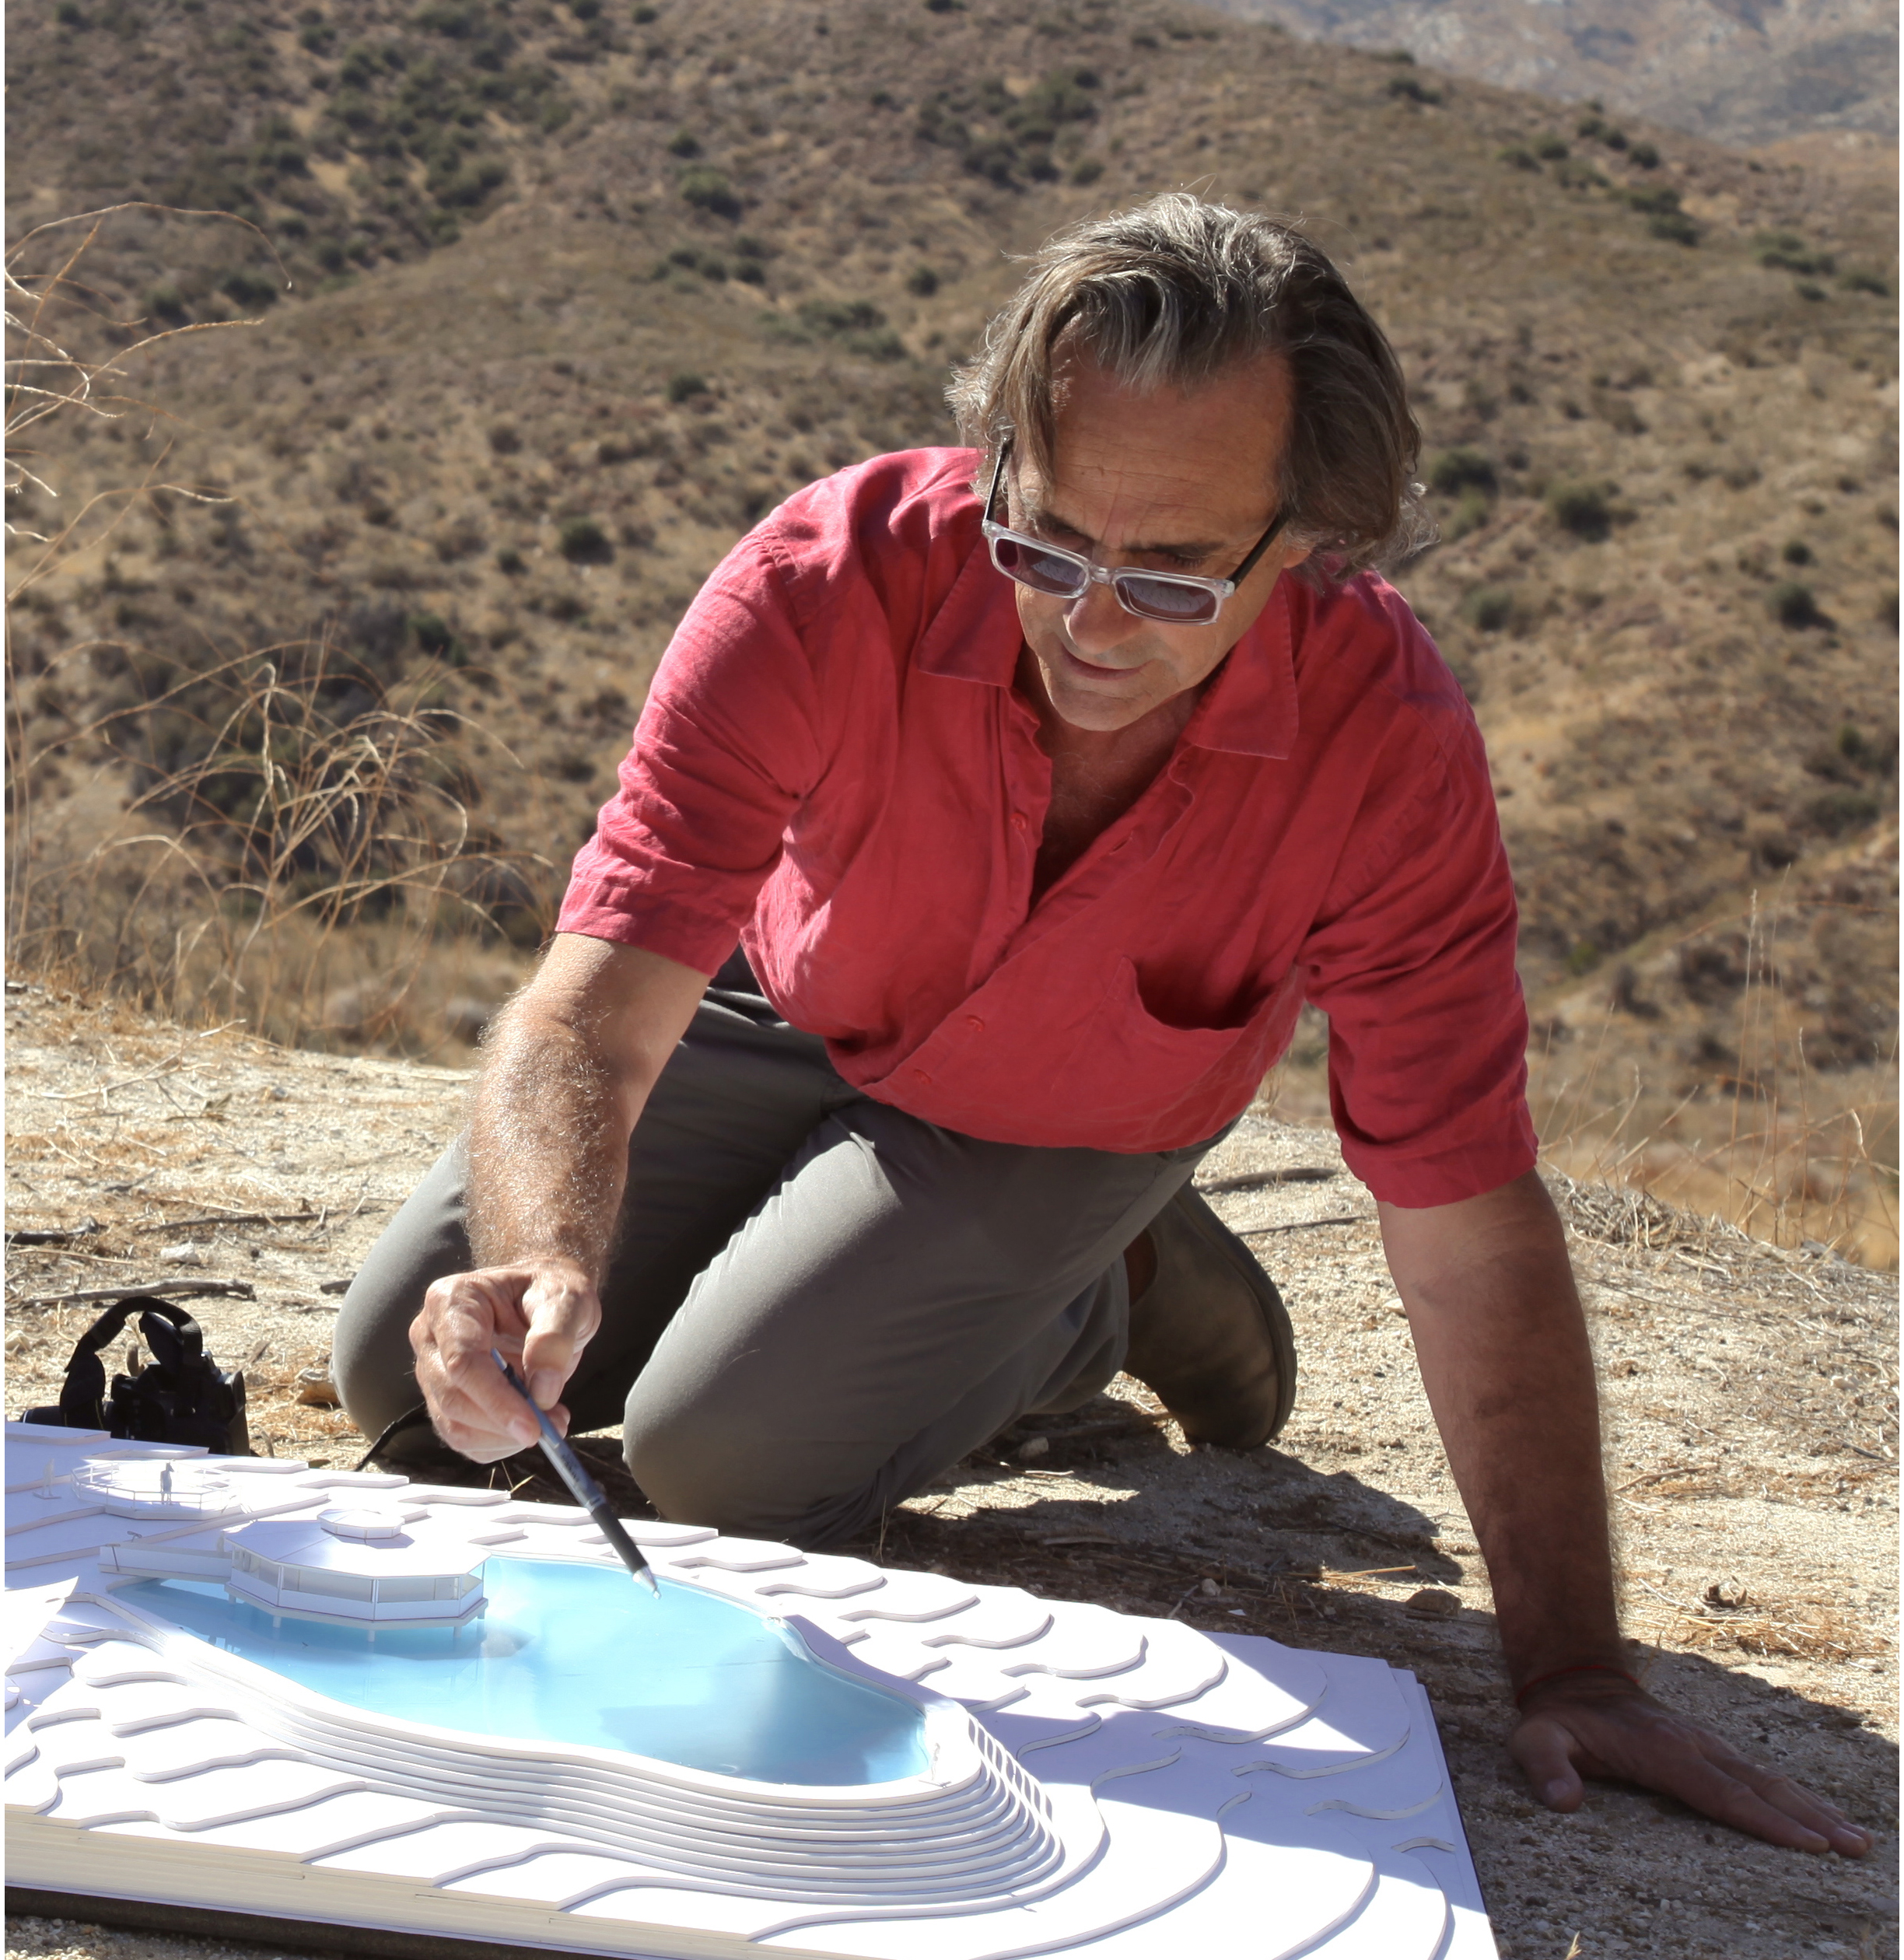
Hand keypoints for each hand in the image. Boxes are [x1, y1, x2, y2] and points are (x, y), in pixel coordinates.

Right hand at [408, 1257, 600, 1462]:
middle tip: (553, 1427)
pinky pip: (464, 1438)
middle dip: (503, 1423)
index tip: (532, 1427)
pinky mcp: (444, 1399)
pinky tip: (531, 1424)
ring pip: (454, 1426)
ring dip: (504, 1438)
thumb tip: (542, 1391)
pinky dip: (499, 1443)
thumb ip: (555, 1338)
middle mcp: (431, 1336)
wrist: (545, 1300)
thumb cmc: (551, 1292)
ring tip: (551, 1421)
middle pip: (452, 1398)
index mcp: (452, 1300)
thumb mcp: (567, 1300)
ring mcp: (433, 1370)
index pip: (463, 1361)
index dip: (496, 1400)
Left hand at [1510, 1672, 1872, 1855]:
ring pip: (1768, 1779)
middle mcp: (1694, 1744)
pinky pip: (1760, 1775)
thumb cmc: (1559, 1720)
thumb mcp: (1537, 1739)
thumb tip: (1563, 1801)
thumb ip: (1545, 1767)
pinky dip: (1796, 1798)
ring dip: (1813, 1808)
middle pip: (1758, 1786)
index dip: (1762, 1820)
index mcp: (1661, 1749)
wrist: (1574, 1680)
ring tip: (1857, 1839)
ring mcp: (1707, 1745)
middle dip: (1808, 1818)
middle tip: (1854, 1847)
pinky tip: (1824, 1818)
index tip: (1807, 1844)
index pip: (1719, 1791)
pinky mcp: (1712, 1750)